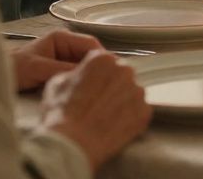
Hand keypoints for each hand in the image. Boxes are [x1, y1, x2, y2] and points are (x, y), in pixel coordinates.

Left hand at [11, 29, 105, 91]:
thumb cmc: (12, 69)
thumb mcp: (38, 68)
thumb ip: (62, 69)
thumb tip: (88, 75)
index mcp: (62, 38)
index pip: (91, 44)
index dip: (103, 58)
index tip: (112, 73)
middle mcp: (66, 47)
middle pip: (91, 57)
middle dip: (98, 70)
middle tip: (106, 86)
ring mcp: (64, 61)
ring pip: (86, 69)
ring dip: (90, 79)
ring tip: (98, 91)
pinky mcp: (61, 75)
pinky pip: (77, 78)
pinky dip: (82, 85)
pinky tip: (86, 95)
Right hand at [40, 50, 150, 170]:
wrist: (72, 143)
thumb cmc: (61, 114)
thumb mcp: (58, 82)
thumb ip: (76, 72)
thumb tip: (82, 75)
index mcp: (103, 59)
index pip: (105, 61)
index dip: (98, 75)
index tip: (94, 86)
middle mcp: (125, 71)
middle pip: (121, 75)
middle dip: (112, 87)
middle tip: (97, 104)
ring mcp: (137, 91)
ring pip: (131, 93)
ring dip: (121, 102)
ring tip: (104, 117)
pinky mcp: (145, 111)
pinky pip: (138, 112)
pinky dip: (129, 118)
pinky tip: (113, 126)